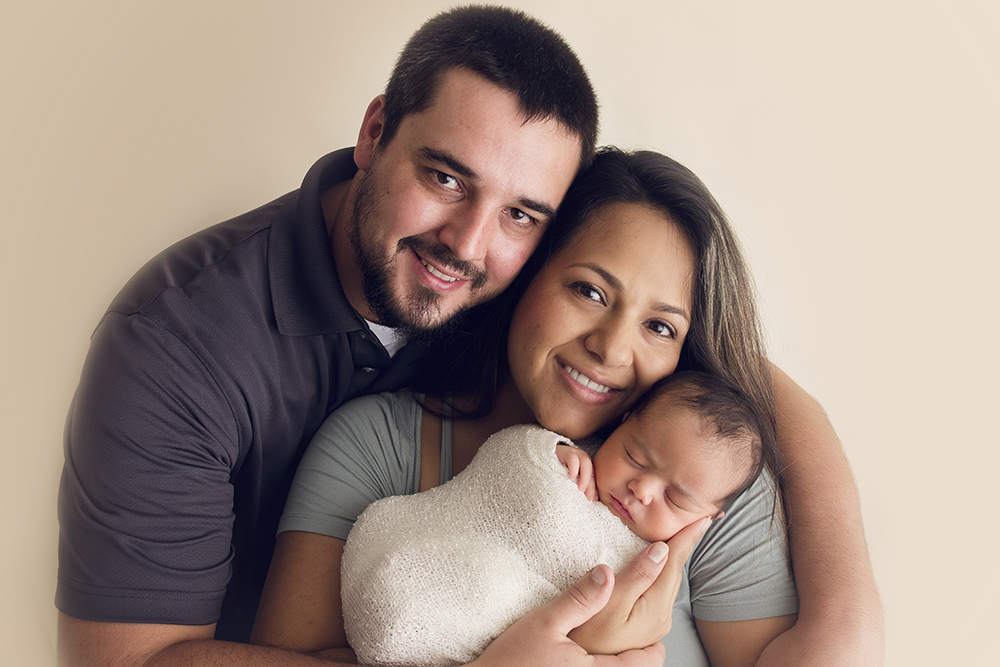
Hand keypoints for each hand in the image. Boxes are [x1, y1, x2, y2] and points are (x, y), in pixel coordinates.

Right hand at [471, 565, 664, 666]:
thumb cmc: (512, 661)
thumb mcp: (546, 622)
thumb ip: (580, 599)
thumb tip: (608, 573)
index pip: (649, 660)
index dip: (655, 638)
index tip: (651, 618)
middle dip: (643, 648)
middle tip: (639, 626)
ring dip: (626, 658)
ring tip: (620, 635)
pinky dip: (608, 662)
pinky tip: (594, 654)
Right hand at [557, 444, 597, 500]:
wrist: (544, 459)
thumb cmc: (557, 472)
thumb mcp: (570, 482)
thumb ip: (579, 488)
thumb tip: (592, 500)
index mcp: (586, 466)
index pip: (594, 477)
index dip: (594, 489)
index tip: (593, 500)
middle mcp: (583, 459)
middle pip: (592, 470)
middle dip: (592, 485)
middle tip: (589, 498)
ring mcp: (575, 454)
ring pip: (585, 462)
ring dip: (585, 477)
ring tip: (581, 489)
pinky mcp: (565, 451)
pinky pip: (572, 458)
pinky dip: (574, 468)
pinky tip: (572, 477)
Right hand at [569, 516, 710, 654]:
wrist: (574, 662)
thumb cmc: (587, 636)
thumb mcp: (610, 603)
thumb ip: (637, 576)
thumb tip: (661, 550)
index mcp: (656, 608)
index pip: (675, 564)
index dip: (687, 539)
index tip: (702, 519)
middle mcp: (661, 617)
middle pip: (674, 573)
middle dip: (684, 546)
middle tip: (695, 522)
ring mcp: (653, 623)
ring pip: (667, 582)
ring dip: (674, 559)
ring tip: (681, 538)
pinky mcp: (643, 625)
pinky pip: (657, 590)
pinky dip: (661, 572)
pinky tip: (658, 565)